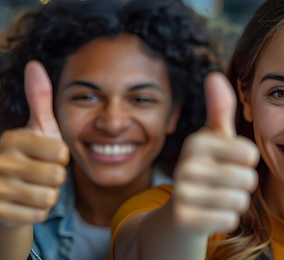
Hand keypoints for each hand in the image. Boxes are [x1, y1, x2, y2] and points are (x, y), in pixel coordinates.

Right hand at [0, 61, 68, 226]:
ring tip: (34, 188)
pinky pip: (38, 215)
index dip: (61, 157)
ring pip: (48, 198)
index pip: (61, 152)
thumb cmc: (28, 157)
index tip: (48, 156)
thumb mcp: (37, 128)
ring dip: (48, 196)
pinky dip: (38, 212)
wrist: (2, 194)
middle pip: (56, 176)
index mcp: (12, 139)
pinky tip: (27, 203)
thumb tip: (34, 64)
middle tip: (41, 174)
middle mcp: (0, 162)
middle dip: (55, 178)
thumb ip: (39, 99)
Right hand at [172, 73, 258, 234]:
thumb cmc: (208, 168)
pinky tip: (211, 214)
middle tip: (223, 182)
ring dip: (236, 202)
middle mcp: (186, 164)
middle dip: (243, 184)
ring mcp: (182, 193)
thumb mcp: (215, 138)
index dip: (247, 161)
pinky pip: (229, 220)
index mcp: (198, 141)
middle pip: (248, 179)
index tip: (229, 161)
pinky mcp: (184, 219)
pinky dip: (227, 219)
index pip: (250, 154)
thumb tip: (215, 75)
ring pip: (240, 201)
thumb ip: (220, 108)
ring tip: (217, 197)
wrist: (182, 211)